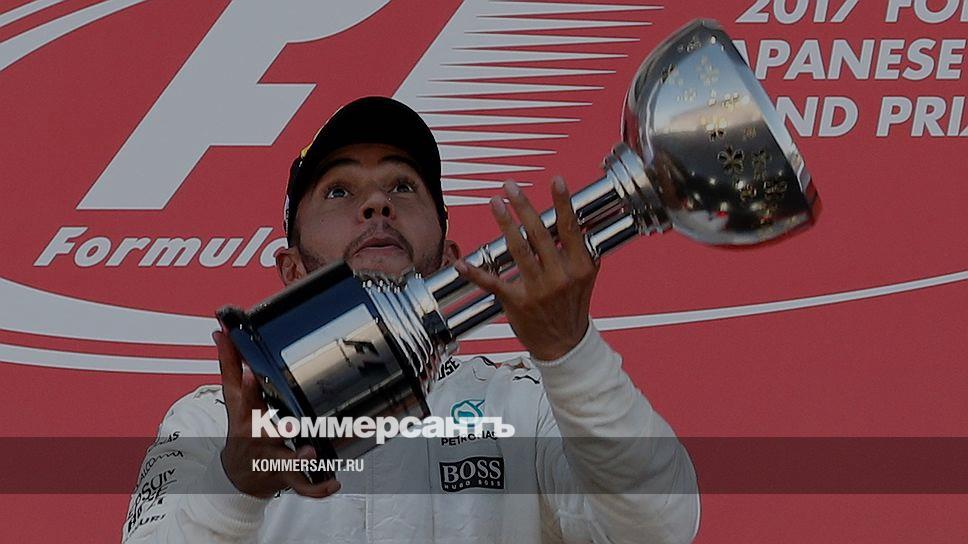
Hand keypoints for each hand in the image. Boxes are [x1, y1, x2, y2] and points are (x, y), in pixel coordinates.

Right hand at [213, 322, 340, 498]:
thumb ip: (229, 365)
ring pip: (284, 462)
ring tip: (311, 452)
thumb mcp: (233, 399)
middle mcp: (256, 438)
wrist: (238, 475)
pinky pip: (302, 485)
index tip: (250, 372)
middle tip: (285, 424)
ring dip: (298, 459)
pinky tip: (334, 483)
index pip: (242, 399)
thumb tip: (221, 332)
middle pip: (262, 433)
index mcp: (244, 416)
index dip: (246, 387)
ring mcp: (270, 459)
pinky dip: (318, 488)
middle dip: (272, 427)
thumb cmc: (241, 431)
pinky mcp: (284, 476)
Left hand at [455, 178, 597, 360]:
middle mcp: (559, 276)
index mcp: (579, 267)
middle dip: (524, 206)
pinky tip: (462, 262)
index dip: (563, 203)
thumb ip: (580, 252)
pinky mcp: (517, 302)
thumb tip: (577, 223)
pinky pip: (494, 283)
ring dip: (505, 224)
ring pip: (519, 250)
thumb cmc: (572, 308)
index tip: (556, 180)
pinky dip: (477, 273)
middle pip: (540, 234)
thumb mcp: (585, 279)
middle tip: (511, 186)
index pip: (570, 229)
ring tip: (495, 203)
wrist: (564, 345)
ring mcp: (537, 289)